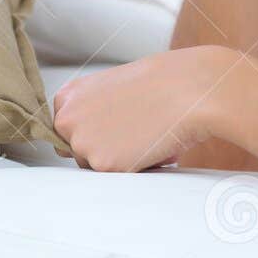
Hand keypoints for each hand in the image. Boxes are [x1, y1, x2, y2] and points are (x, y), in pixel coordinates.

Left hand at [52, 46, 236, 172]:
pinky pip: (116, 176)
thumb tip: (98, 133)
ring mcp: (83, 144)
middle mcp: (67, 120)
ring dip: (120, 158)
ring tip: (148, 135)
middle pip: (77, 150)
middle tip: (135, 132)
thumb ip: (97, 107)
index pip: (66, 128)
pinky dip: (136, 167)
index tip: (114, 127)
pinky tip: (153, 145)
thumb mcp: (118, 85)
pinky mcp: (103, 165)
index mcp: (69, 96)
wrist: (191, 88)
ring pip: (96, 166)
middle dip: (104, 147)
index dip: (94, 130)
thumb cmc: (165, 82)